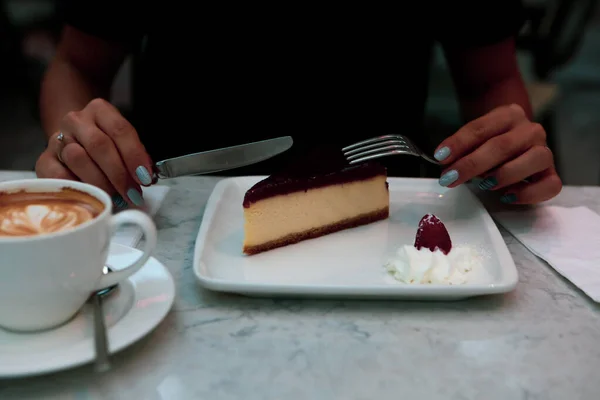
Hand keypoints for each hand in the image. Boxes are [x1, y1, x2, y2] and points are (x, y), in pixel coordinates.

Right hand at [35, 98, 154, 207]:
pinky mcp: (44, 159)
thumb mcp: (123, 142)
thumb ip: (135, 155)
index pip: (120, 130)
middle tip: (132, 193)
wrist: (73, 140)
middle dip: (119, 173)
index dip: (134, 155)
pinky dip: (78, 187)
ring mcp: (57, 139)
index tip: (145, 178)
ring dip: (100, 182)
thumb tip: (146, 177)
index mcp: (100, 110)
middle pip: (99, 145)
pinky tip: (91, 196)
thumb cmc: (106, 144)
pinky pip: (58, 175)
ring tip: (114, 196)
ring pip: (77, 158)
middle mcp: (76, 120)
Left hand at [433, 104, 561, 203]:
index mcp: (509, 115)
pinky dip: (528, 193)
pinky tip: (506, 197)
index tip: (441, 157)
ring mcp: (545, 152)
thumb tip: (445, 164)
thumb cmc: (489, 142)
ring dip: (504, 174)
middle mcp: (531, 130)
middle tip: (450, 178)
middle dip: (472, 164)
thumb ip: (462, 148)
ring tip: (484, 185)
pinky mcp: (551, 174)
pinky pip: (549, 185)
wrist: (514, 142)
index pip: (481, 128)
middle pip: (503, 145)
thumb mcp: (474, 139)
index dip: (459, 143)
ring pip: (534, 159)